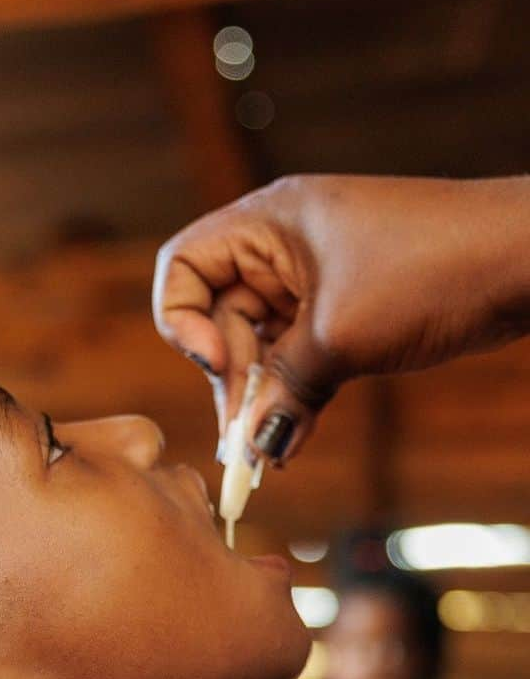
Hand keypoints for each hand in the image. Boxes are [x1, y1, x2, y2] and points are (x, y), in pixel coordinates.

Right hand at [153, 174, 529, 461]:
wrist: (529, 260)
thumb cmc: (436, 269)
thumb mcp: (342, 337)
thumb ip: (284, 390)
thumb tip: (251, 447)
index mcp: (268, 224)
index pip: (183, 267)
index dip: (183, 321)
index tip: (219, 364)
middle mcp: (281, 248)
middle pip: (217, 317)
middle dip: (228, 379)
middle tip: (243, 439)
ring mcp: (313, 282)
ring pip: (258, 346)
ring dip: (259, 400)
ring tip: (264, 454)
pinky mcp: (344, 313)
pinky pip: (297, 360)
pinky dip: (291, 399)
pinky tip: (289, 442)